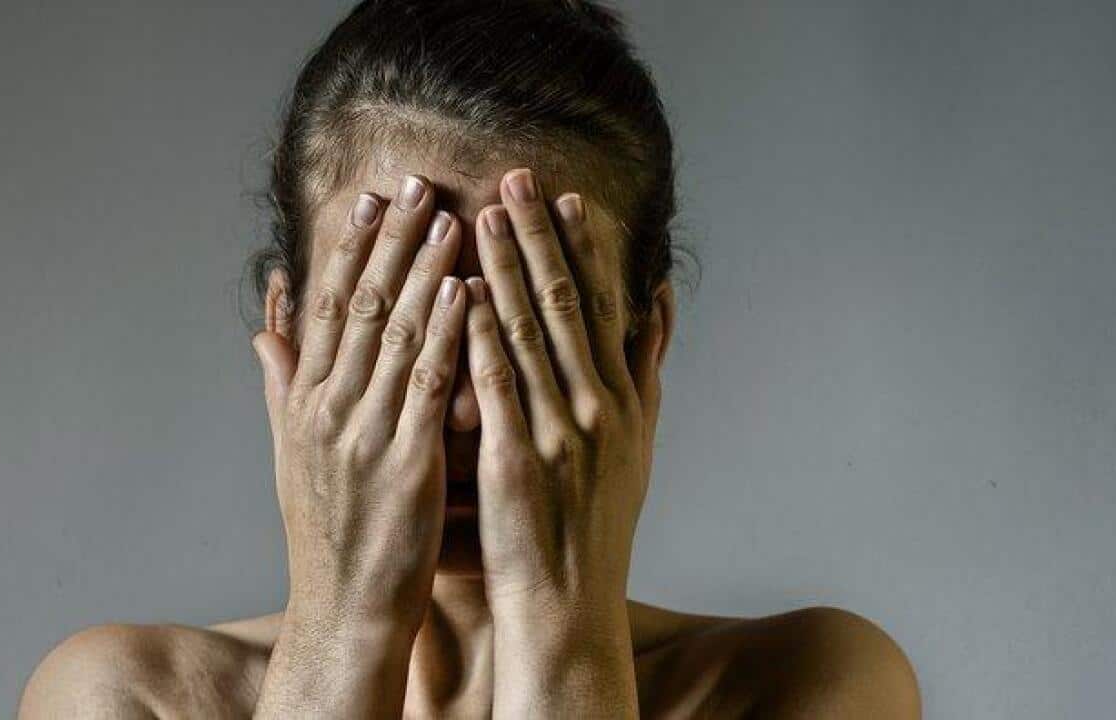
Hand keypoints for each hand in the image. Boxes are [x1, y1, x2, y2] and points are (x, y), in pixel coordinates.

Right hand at [252, 173, 466, 631]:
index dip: (351, 249)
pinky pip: (426, 386)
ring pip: (394, 335)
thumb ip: (281, 385)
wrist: (345, 607)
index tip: (371, 199)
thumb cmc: (329, 531)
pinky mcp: (403, 462)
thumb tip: (264, 329)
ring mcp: (363, 433)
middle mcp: (327, 408)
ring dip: (424, 272)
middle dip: (391, 242)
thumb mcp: (292, 452)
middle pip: (360, 306)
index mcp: (305, 401)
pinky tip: (466, 293)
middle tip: (418, 184)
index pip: (328, 308)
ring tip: (451, 220)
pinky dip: (445, 334)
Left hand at [464, 168, 646, 715]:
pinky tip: (457, 292)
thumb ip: (648, 368)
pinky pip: (493, 382)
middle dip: (539, 237)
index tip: (565, 198)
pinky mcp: (513, 458)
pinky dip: (476, 332)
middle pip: (567, 304)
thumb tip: (659, 300)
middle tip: (516, 178)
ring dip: (503, 268)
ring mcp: (557, 431)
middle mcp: (598, 406)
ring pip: (528, 331)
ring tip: (482, 214)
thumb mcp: (642, 443)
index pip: (604, 306)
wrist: (572, 603)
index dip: (584, 248)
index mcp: (625, 399)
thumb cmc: (600, 525)